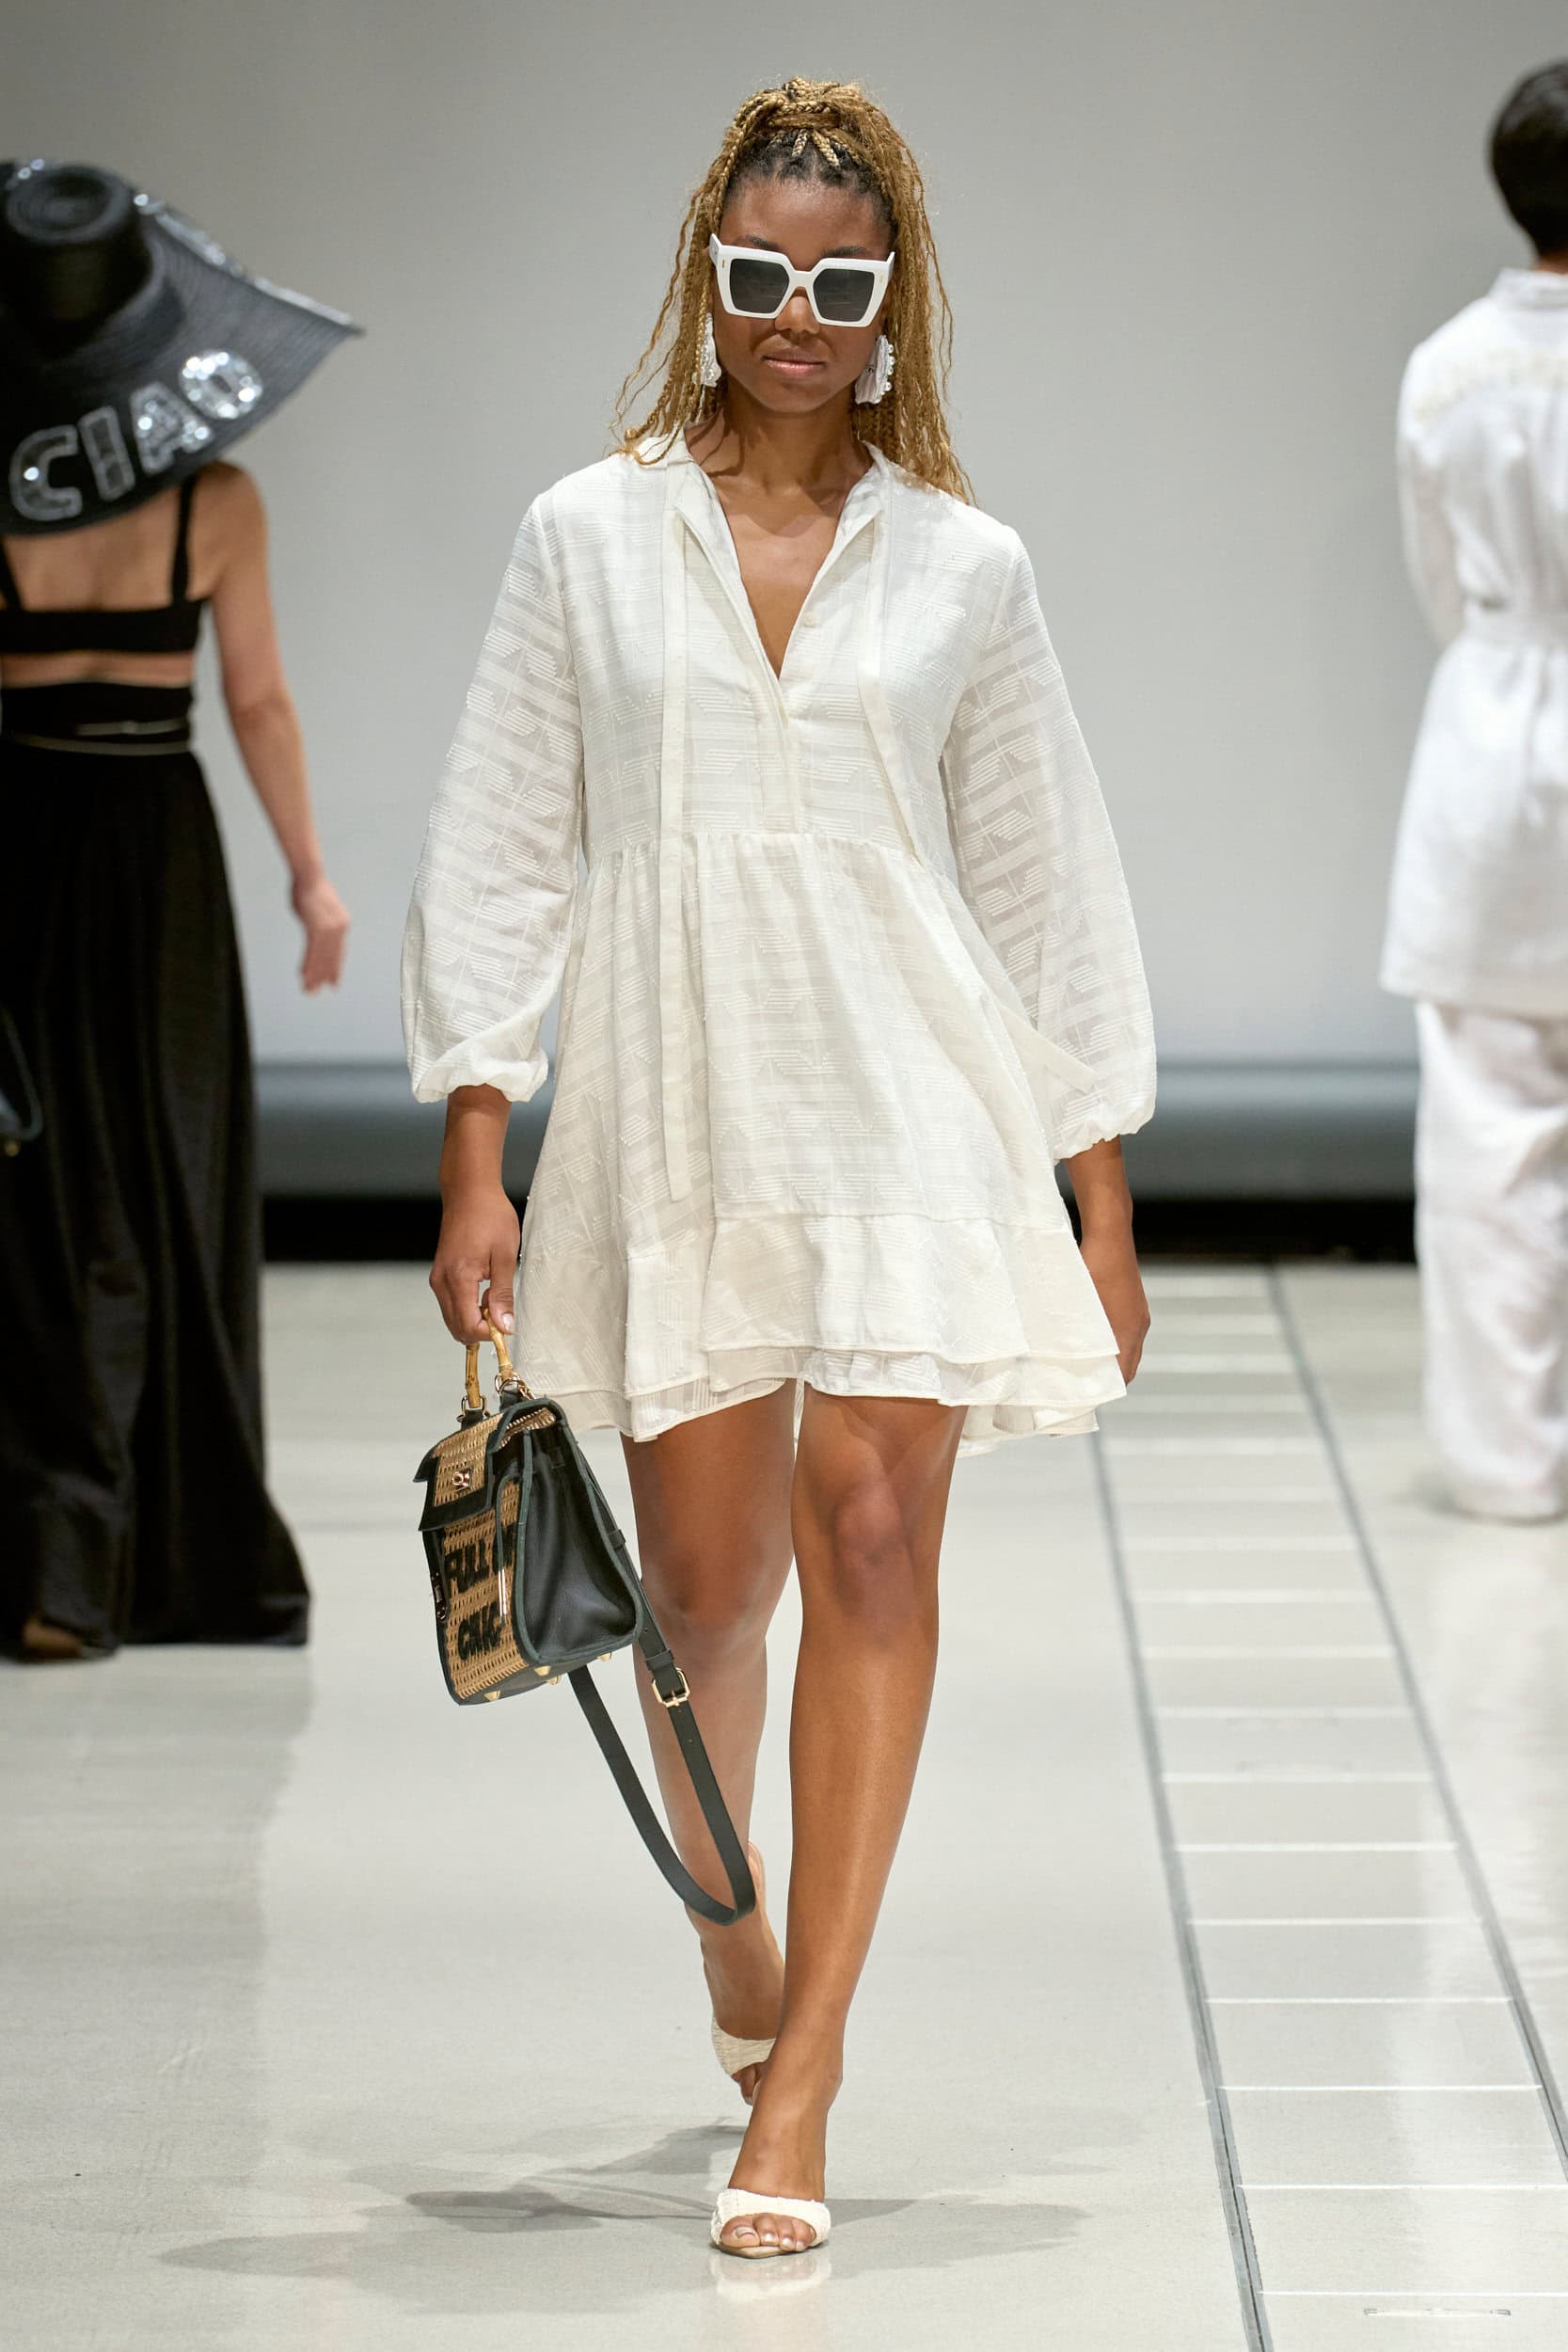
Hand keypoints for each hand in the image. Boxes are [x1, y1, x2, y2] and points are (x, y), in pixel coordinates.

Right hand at [291, 871, 349, 991]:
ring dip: (313, 975)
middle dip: (322, 977)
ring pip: (321, 957)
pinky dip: (308, 964)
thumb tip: (316, 934)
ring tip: (307, 989)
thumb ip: (320, 926)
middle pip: (330, 958)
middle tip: (315, 992)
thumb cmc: (310, 890)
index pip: (339, 953)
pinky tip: (303, 975)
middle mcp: (339, 928)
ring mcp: (329, 928)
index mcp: (342, 924)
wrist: (309, 875)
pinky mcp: (316, 927)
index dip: (335, 969)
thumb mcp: (319, 910)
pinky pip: (312, 950)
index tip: (333, 984)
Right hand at [431, 1182, 520, 1343]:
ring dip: (475, 1317)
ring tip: (494, 1294)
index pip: (468, 1326)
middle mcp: (441, 1282)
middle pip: (457, 1328)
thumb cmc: (490, 1216)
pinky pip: (451, 1303)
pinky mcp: (440, 1274)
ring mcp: (437, 1278)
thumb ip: (503, 1294)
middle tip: (502, 1308)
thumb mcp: (506, 1256)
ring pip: (453, 1317)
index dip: (489, 1333)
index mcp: (458, 1278)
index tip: (508, 1323)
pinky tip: (484, 1288)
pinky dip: (468, 1306)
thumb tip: (505, 1326)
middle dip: (481, 1328)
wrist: (469, 1191)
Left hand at [1078, 1218, 1149, 1384]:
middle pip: (1128, 1364)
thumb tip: (1063, 1356)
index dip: (1106, 1389)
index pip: (1123, 1374)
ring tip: (1084, 1364)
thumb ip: (1076, 1333)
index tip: (1086, 1397)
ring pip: (1127, 1347)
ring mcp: (1139, 1313)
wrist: (1110, 1232)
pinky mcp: (1134, 1302)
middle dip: (1108, 1377)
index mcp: (1128, 1330)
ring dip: (1111, 1358)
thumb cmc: (1093, 1265)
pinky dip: (1114, 1342)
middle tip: (1081, 1385)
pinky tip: (1093, 1337)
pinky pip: (1127, 1332)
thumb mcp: (1080, 1304)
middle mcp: (1139, 1325)